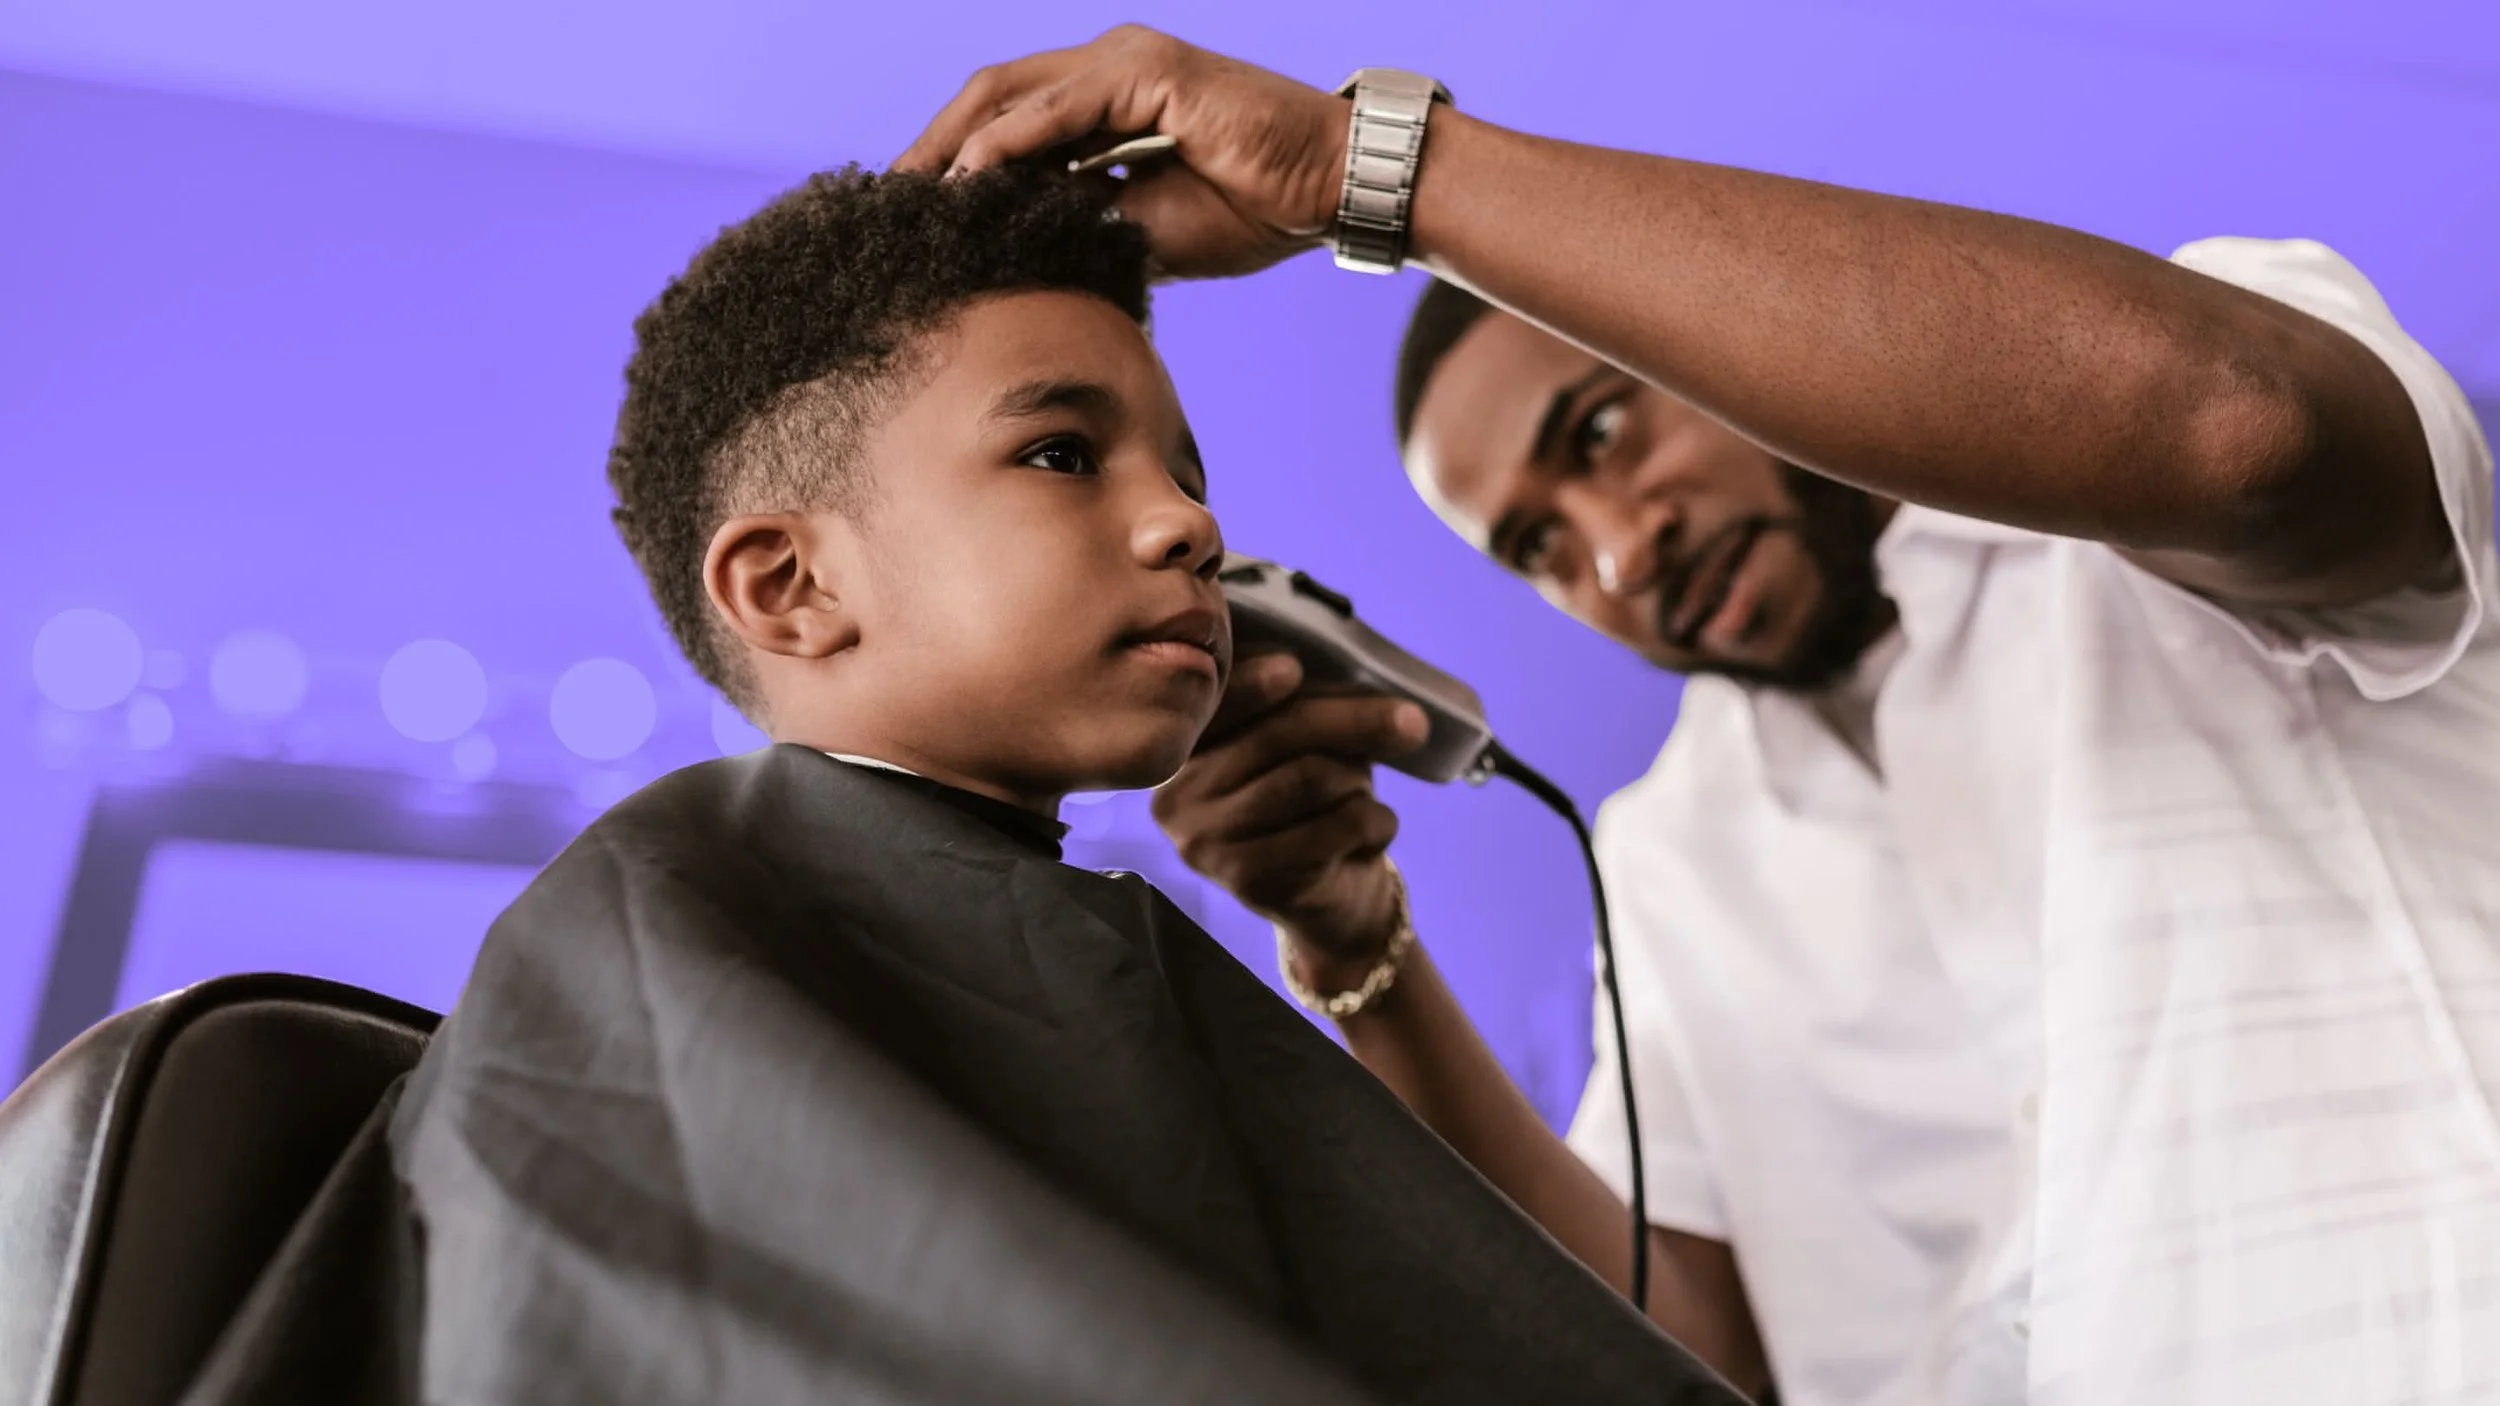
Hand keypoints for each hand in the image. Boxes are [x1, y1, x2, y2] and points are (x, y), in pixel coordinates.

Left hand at [894, 25, 1350, 279]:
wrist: (1332, 188)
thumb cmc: (1255, 208)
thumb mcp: (1148, 229)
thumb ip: (1087, 228)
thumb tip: (1025, 259)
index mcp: (1107, 100)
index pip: (1007, 121)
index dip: (953, 163)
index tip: (913, 216)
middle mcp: (1108, 68)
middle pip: (991, 96)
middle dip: (933, 148)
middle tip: (888, 203)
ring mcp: (1127, 62)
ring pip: (1013, 94)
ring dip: (955, 145)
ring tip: (911, 196)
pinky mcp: (1150, 72)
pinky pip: (1061, 107)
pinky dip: (1010, 142)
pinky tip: (971, 178)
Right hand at [1152, 653, 1431, 968]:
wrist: (1330, 901)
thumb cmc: (1315, 804)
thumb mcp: (1306, 746)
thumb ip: (1306, 709)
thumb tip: (1356, 675)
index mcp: (1182, 750)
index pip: (1215, 706)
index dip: (1252, 684)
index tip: (1294, 669)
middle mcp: (1178, 796)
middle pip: (1275, 737)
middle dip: (1352, 721)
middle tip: (1412, 721)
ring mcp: (1207, 841)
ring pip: (1308, 779)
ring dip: (1358, 781)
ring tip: (1364, 795)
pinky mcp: (1249, 880)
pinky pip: (1334, 826)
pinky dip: (1375, 821)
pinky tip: (1373, 831)